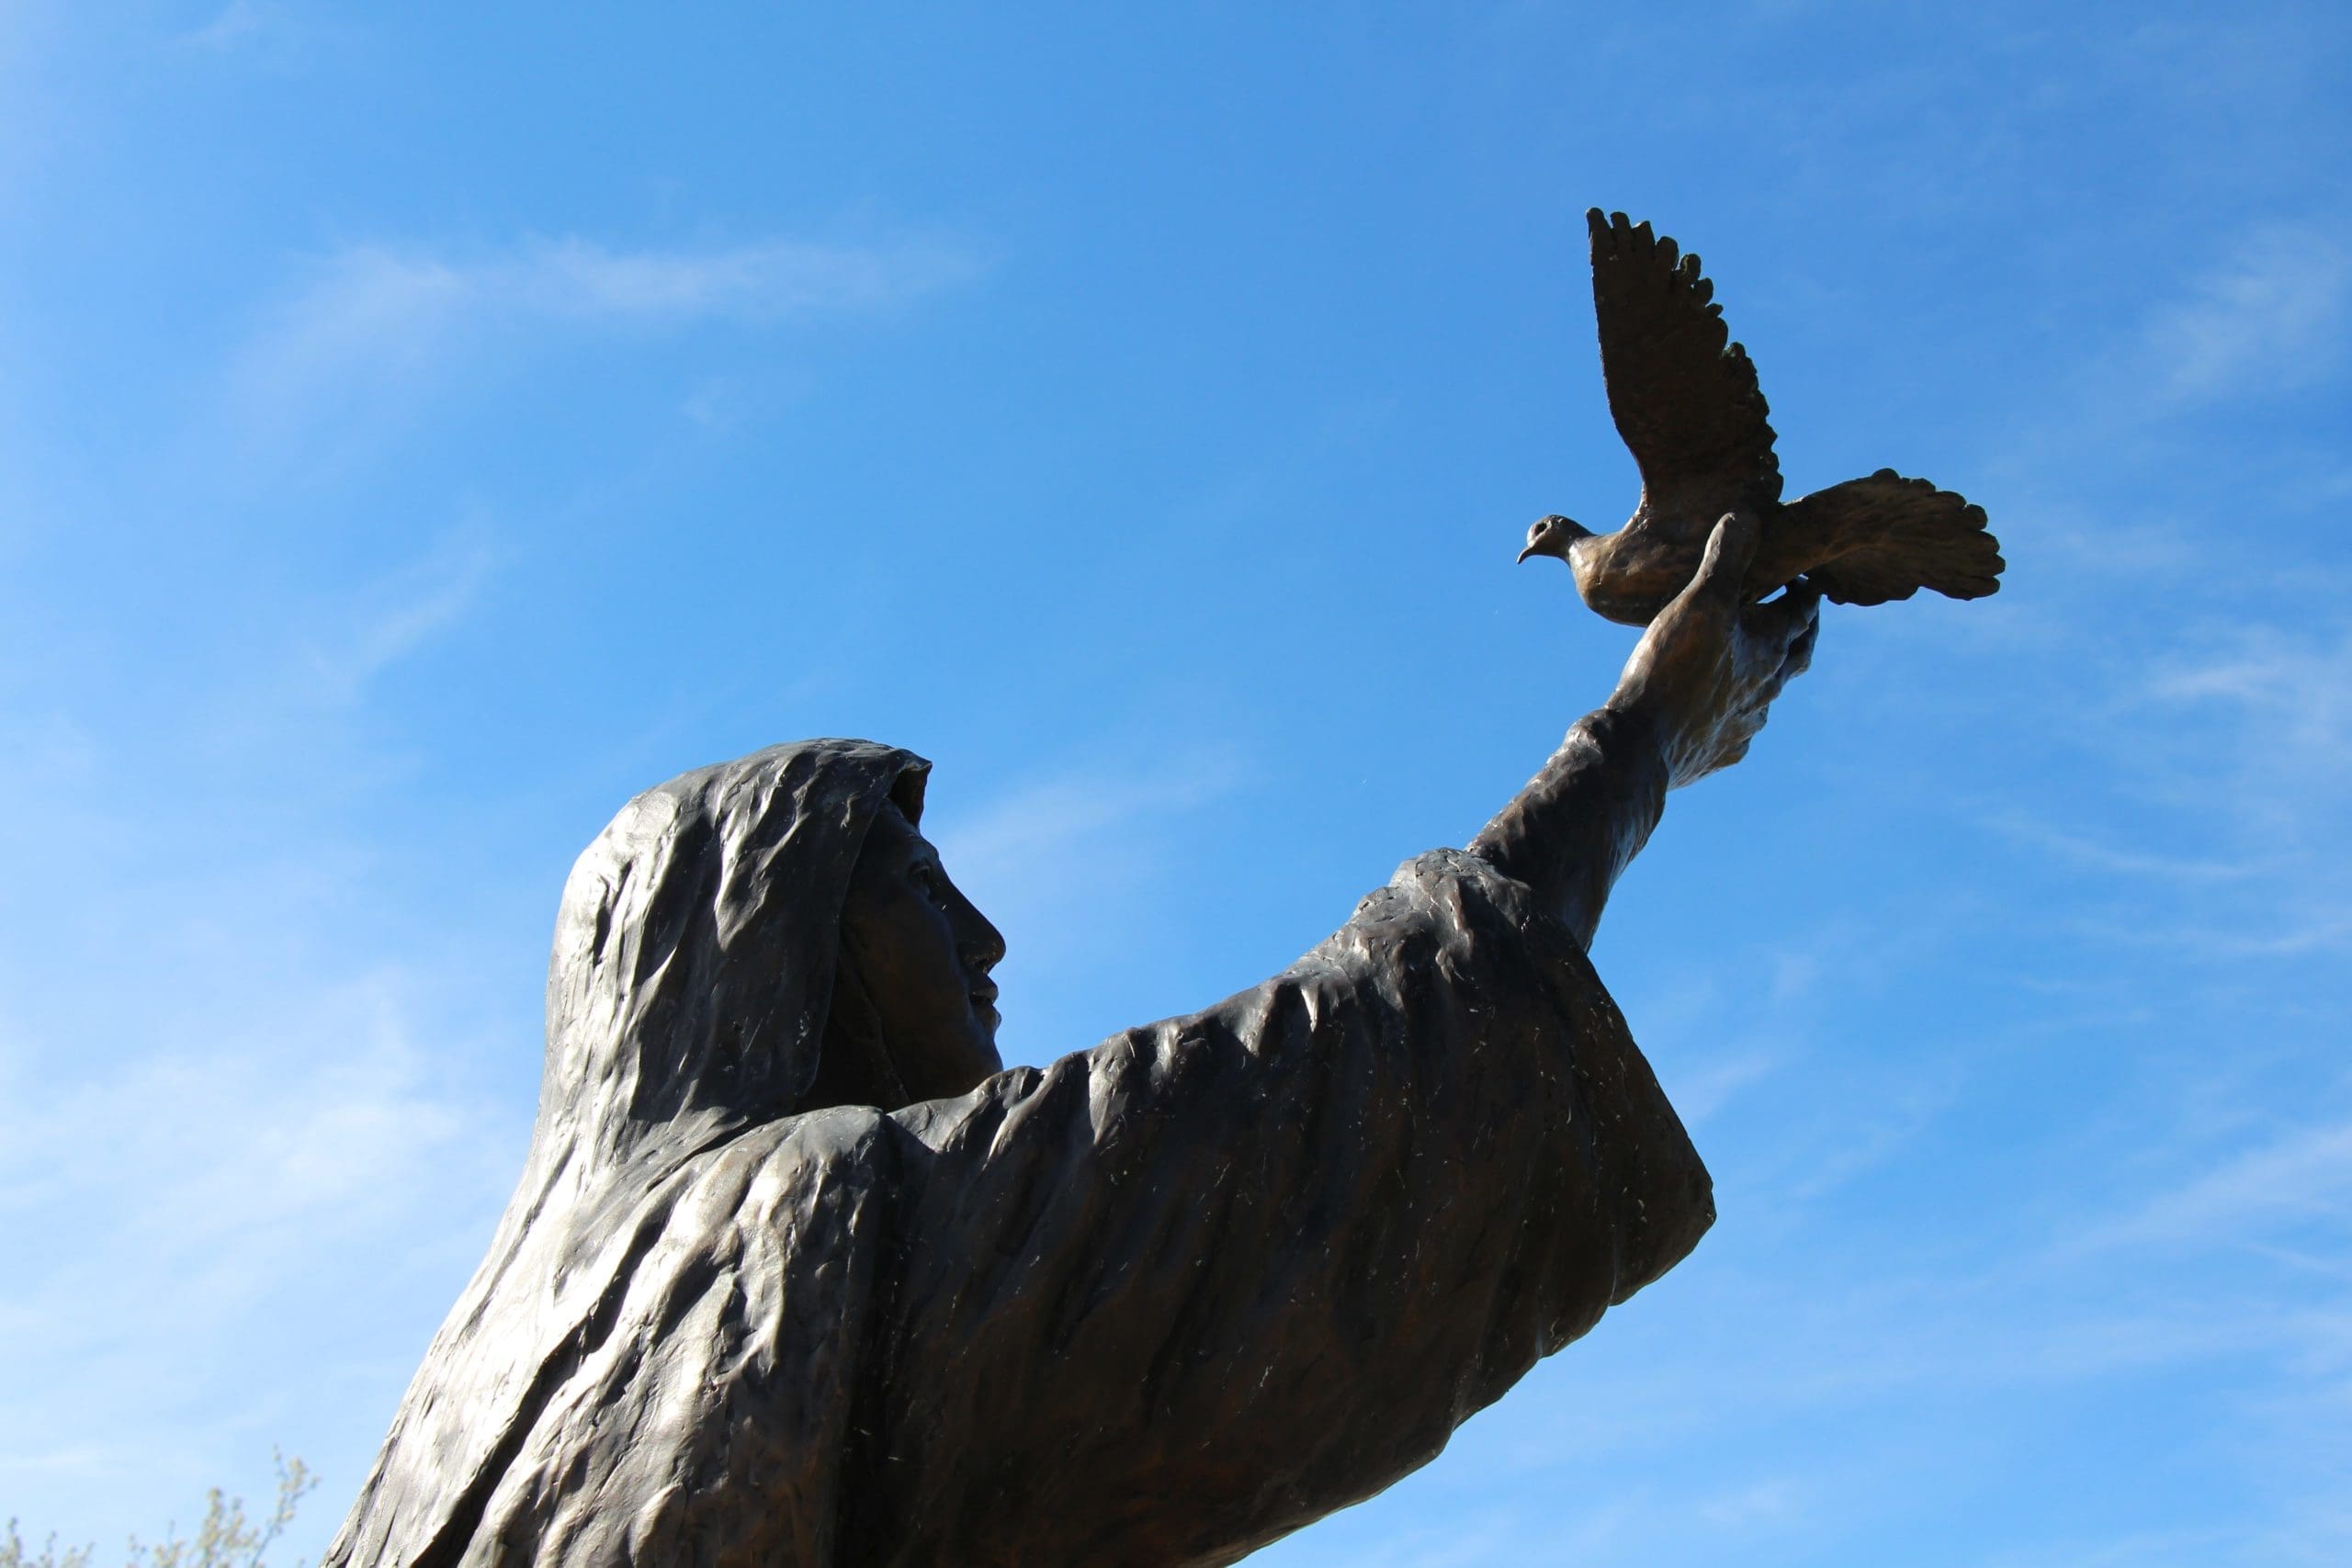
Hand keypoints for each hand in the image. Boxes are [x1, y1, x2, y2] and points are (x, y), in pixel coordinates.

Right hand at [1605, 512, 1819, 788]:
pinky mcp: (1722, 751)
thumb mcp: (1699, 601)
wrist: (1642, 746)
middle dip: (1801, 630)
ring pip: (1771, 694)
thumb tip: (1747, 514)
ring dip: (1770, 671)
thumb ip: (1725, 558)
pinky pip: (1740, 728)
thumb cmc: (1672, 669)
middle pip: (1798, 654)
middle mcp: (1767, 689)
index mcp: (1769, 649)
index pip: (1804, 612)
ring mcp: (1746, 725)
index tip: (1802, 575)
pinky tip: (1721, 709)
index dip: (1806, 591)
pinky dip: (1738, 710)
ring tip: (1756, 656)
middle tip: (1796, 611)